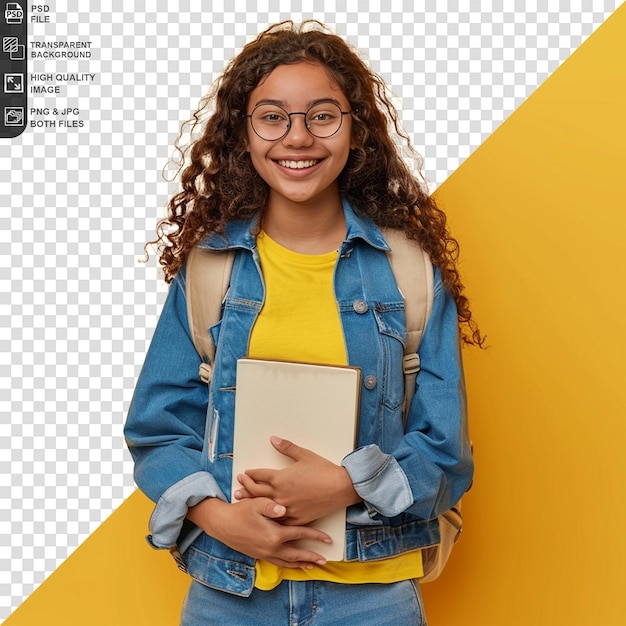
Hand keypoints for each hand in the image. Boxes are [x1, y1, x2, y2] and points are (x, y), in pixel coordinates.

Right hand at [187, 496, 331, 568]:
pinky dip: (288, 564)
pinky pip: (278, 563)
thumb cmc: (241, 511)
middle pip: (297, 554)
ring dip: (301, 564)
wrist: (222, 524)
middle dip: (311, 557)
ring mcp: (265, 553)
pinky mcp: (259, 555)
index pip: (300, 534)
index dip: (315, 536)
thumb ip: (271, 506)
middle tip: (324, 560)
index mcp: (274, 534)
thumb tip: (284, 509)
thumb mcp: (257, 503)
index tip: (328, 539)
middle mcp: (271, 547)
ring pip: (287, 561)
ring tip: (312, 566)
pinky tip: (292, 564)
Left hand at [234, 436, 360, 525]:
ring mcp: (287, 508)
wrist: (340, 488)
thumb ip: (287, 447)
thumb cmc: (324, 471)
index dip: (250, 474)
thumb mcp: (304, 455)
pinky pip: (278, 520)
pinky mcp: (296, 518)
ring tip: (243, 502)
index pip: (259, 475)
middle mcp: (280, 494)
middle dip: (246, 487)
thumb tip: (273, 439)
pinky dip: (269, 517)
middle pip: (257, 491)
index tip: (245, 473)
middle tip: (239, 485)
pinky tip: (264, 517)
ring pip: (264, 507)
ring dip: (252, 503)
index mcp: (280, 478)